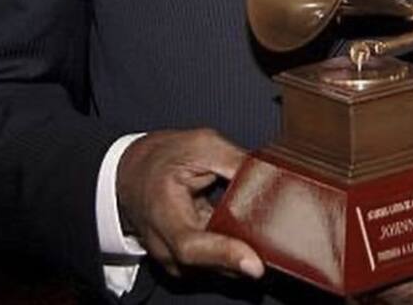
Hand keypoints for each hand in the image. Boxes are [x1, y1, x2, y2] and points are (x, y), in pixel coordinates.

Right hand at [116, 127, 263, 280]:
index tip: (254, 263)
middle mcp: (165, 247)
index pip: (191, 246)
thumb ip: (233, 160)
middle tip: (278, 241)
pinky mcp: (188, 262)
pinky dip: (236, 249)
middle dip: (246, 254)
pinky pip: (217, 262)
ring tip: (268, 234)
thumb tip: (270, 174)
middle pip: (211, 264)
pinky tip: (253, 234)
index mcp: (163, 213)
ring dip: (243, 252)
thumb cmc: (163, 158)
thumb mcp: (200, 145)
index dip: (224, 254)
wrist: (134, 174)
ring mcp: (175, 260)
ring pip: (218, 268)